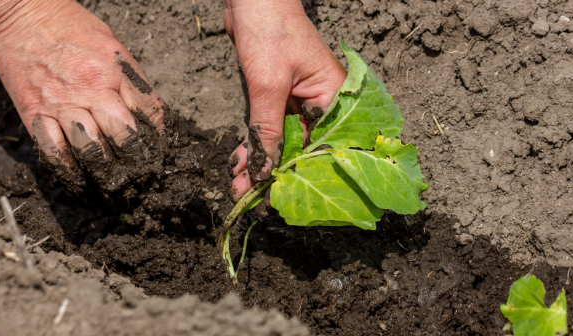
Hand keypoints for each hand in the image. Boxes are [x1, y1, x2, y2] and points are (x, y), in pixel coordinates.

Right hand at [0, 0, 167, 192]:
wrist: (19, 12)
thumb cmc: (70, 26)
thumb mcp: (113, 45)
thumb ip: (130, 79)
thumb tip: (149, 114)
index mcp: (115, 70)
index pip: (149, 111)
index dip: (159, 136)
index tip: (160, 151)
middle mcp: (92, 89)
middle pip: (124, 136)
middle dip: (137, 161)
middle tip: (142, 177)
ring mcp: (62, 103)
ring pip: (92, 151)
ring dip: (106, 172)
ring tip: (116, 185)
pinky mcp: (34, 112)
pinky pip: (53, 151)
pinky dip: (68, 170)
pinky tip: (79, 180)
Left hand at [224, 0, 346, 201]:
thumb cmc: (271, 30)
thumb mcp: (268, 84)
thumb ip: (268, 128)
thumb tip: (265, 169)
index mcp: (335, 97)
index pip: (328, 146)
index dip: (308, 175)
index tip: (288, 199)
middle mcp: (321, 102)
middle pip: (303, 148)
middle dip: (277, 174)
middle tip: (255, 201)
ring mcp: (298, 101)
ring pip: (282, 142)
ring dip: (259, 163)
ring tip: (239, 188)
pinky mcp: (276, 97)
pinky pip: (267, 129)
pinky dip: (253, 145)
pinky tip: (238, 164)